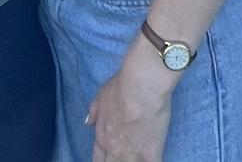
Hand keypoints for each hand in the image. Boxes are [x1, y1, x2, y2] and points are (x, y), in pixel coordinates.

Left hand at [86, 39, 175, 161]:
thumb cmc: (120, 86)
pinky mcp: (150, 153)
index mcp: (103, 136)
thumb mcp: (101, 95)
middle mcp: (115, 149)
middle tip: (123, 156)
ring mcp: (132, 153)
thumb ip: (95, 111)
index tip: (108, 158)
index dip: (103, 161)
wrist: (141, 86)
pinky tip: (152, 158)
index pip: (98, 159)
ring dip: (133, 161)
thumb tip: (89, 122)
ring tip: (137, 156)